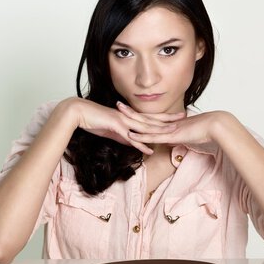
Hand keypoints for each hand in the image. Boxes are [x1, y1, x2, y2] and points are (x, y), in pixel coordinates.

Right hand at [64, 97, 185, 154]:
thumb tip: (133, 143)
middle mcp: (128, 117)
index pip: (149, 116)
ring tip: (173, 133)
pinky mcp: (116, 128)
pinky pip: (131, 138)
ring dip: (159, 130)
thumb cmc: (93, 120)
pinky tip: (149, 150)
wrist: (79, 113)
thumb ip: (123, 136)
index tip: (176, 116)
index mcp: (128, 116)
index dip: (163, 116)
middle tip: (184, 118)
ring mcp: (123, 121)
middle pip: (152, 119)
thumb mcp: (111, 130)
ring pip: (145, 127)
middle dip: (168, 119)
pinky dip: (141, 144)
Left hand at [116, 102, 231, 147]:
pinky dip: (141, 136)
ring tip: (119, 113)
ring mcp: (168, 129)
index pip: (151, 119)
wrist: (217, 126)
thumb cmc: (207, 131)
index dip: (139, 115)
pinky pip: (153, 136)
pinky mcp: (171, 136)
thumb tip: (173, 142)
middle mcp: (167, 124)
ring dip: (131, 120)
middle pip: (145, 117)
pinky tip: (130, 135)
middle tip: (118, 104)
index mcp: (170, 123)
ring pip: (145, 125)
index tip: (129, 110)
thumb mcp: (190, 135)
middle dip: (131, 112)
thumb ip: (180, 138)